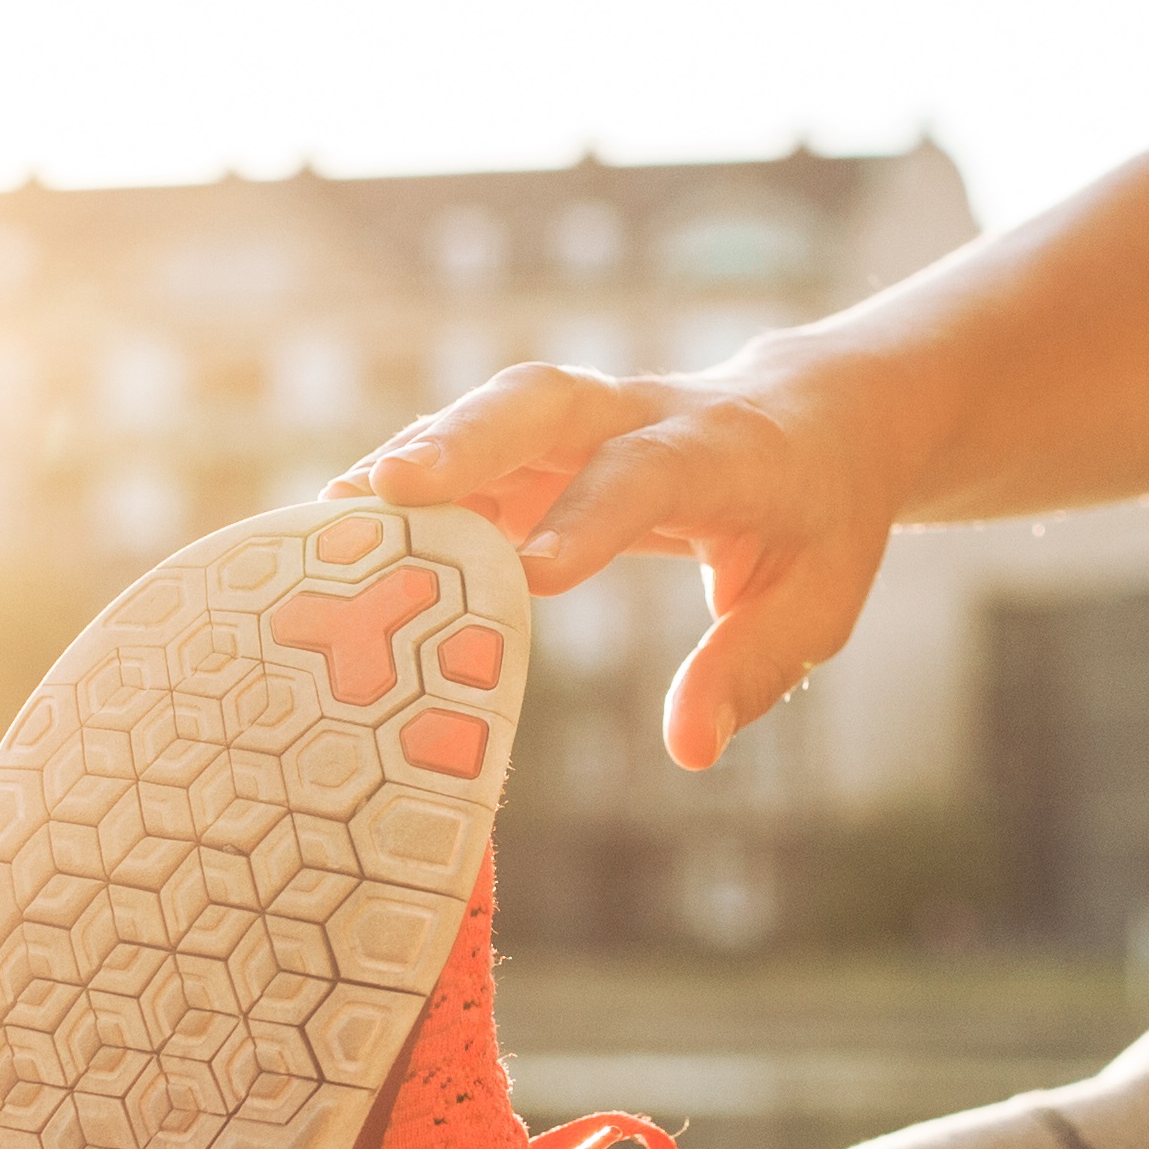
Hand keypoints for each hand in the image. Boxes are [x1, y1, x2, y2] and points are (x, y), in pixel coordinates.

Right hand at [333, 350, 892, 772]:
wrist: (821, 416)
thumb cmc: (820, 522)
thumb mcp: (820, 602)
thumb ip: (754, 668)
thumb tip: (690, 748)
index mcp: (724, 451)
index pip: (649, 473)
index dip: (589, 517)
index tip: (530, 575)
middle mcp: (643, 414)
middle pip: (546, 400)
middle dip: (466, 439)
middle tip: (388, 490)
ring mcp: (586, 418)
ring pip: (493, 413)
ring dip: (413, 457)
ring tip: (327, 519)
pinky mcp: (542, 440)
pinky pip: (467, 446)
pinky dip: (403, 482)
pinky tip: (330, 532)